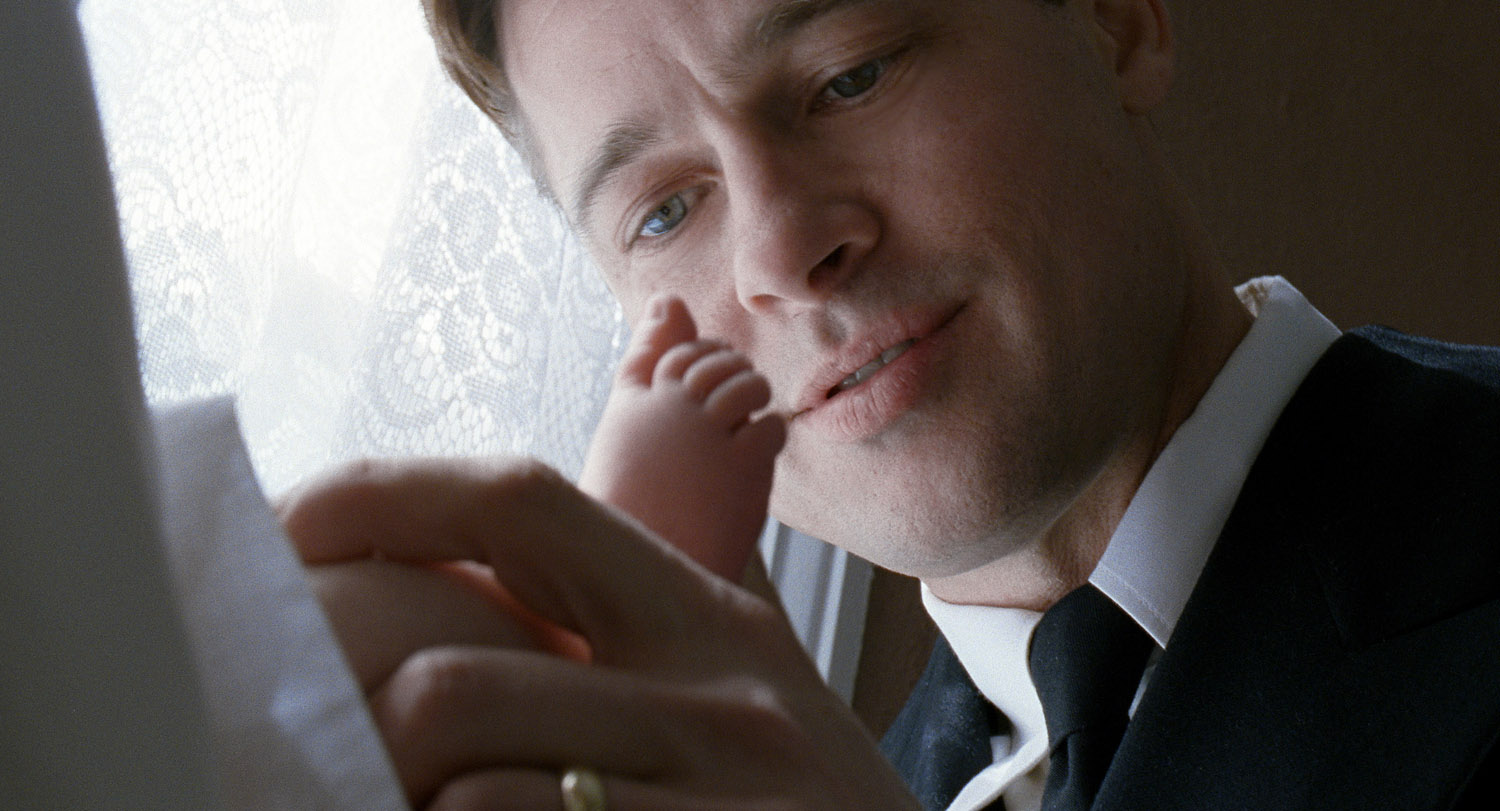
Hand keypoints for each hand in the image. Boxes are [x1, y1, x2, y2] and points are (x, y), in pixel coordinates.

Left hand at [282, 457, 919, 809]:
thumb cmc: (803, 794)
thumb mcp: (751, 666)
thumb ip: (665, 579)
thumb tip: (536, 486)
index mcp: (703, 613)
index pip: (523, 500)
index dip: (385, 494)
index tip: (288, 522)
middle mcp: (712, 690)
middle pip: (452, 679)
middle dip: (375, 735)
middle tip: (372, 766)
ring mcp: (714, 790)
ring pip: (468, 792)